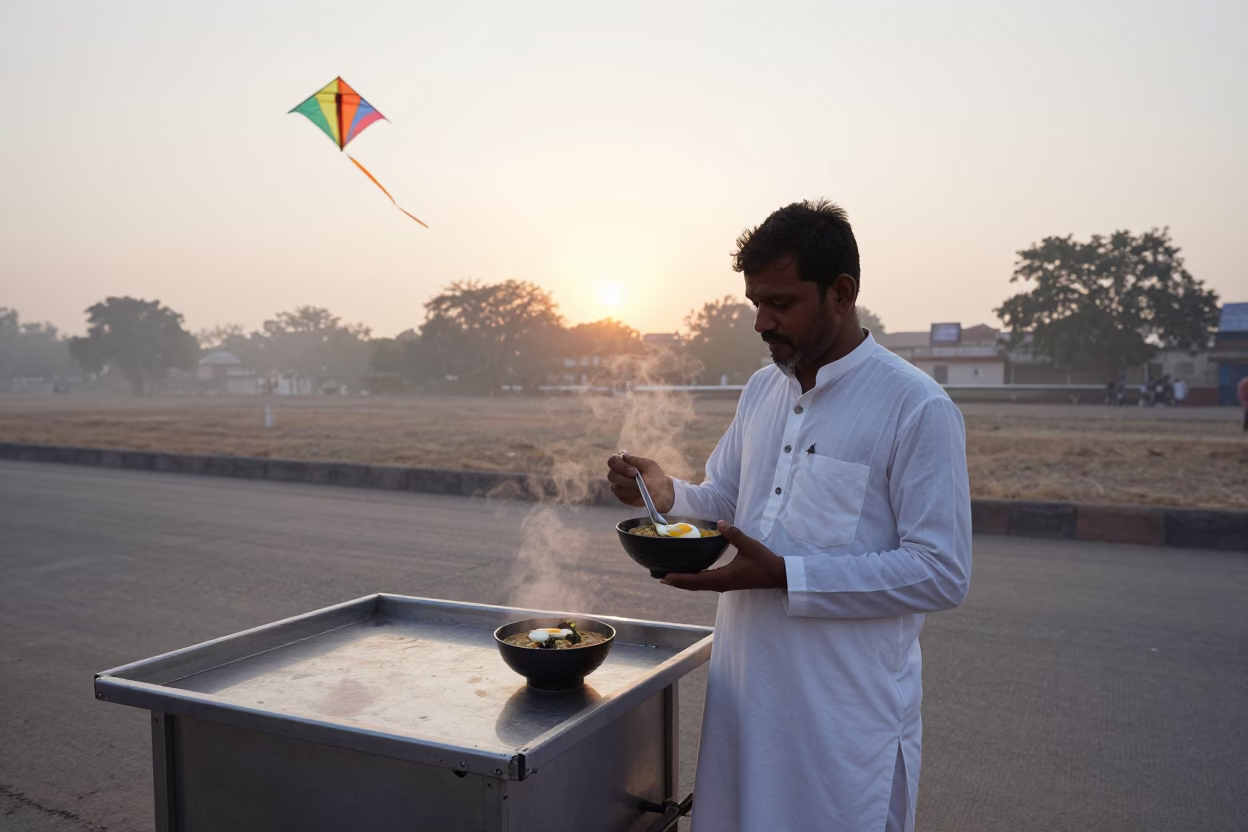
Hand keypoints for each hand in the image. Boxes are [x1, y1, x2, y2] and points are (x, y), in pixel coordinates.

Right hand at [606, 451, 674, 512]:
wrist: (662, 492)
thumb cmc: (655, 476)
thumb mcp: (649, 465)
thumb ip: (636, 461)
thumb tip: (623, 455)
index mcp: (624, 463)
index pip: (613, 461)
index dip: (621, 467)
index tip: (634, 472)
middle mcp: (618, 473)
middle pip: (611, 475)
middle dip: (625, 480)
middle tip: (637, 482)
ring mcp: (619, 485)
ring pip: (615, 487)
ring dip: (629, 489)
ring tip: (640, 489)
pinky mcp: (621, 496)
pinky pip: (620, 496)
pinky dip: (630, 495)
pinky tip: (638, 494)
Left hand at [661, 521, 787, 591]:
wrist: (778, 576)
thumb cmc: (764, 562)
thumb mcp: (749, 545)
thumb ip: (734, 534)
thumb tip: (721, 522)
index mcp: (723, 578)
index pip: (696, 580)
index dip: (680, 579)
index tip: (665, 577)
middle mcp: (721, 584)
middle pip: (694, 585)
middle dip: (678, 582)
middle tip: (660, 577)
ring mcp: (724, 585)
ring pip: (700, 586)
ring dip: (685, 582)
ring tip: (670, 578)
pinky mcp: (728, 583)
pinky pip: (707, 584)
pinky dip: (695, 581)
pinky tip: (691, 575)